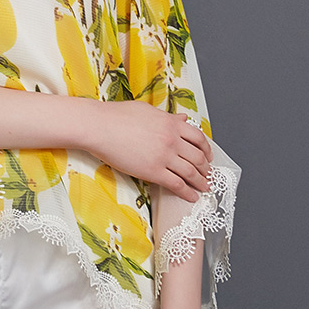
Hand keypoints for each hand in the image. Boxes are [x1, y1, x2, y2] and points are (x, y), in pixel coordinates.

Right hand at [84, 100, 212, 201]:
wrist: (99, 127)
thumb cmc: (117, 116)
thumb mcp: (147, 111)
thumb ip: (168, 117)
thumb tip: (183, 118)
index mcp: (171, 123)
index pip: (198, 138)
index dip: (207, 149)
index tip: (208, 156)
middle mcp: (172, 140)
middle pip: (198, 157)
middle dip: (205, 168)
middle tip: (207, 175)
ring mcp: (164, 156)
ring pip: (191, 172)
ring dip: (200, 182)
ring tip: (204, 188)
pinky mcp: (153, 172)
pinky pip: (176, 184)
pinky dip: (187, 192)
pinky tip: (191, 197)